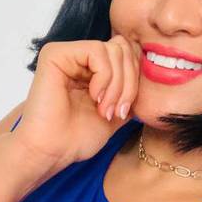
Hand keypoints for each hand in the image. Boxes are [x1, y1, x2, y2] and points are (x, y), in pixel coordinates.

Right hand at [11, 36, 142, 168]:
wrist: (52, 152)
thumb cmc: (76, 139)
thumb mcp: (116, 114)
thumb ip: (129, 92)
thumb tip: (150, 72)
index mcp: (91, 70)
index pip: (127, 55)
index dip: (134, 81)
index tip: (125, 112)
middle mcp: (79, 58)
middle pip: (123, 49)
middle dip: (128, 83)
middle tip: (117, 111)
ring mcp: (67, 54)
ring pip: (114, 49)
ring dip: (117, 84)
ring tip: (104, 109)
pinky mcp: (56, 54)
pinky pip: (97, 51)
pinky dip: (104, 76)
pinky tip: (94, 96)